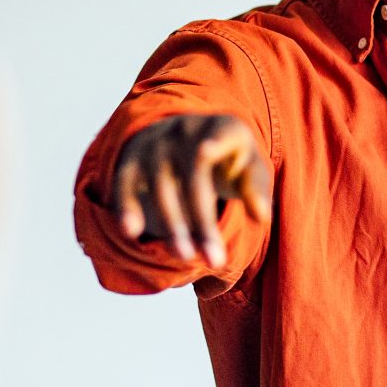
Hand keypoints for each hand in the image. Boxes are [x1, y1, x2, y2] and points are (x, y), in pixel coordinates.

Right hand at [110, 112, 272, 270]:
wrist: (188, 139)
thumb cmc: (228, 161)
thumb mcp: (250, 168)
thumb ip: (257, 188)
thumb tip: (261, 215)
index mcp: (224, 127)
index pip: (220, 132)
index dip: (213, 141)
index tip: (205, 151)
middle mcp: (186, 130)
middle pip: (193, 174)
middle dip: (202, 219)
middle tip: (214, 260)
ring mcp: (156, 144)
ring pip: (161, 184)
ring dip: (173, 224)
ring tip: (186, 257)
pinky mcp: (132, 161)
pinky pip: (125, 184)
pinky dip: (127, 207)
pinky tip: (131, 233)